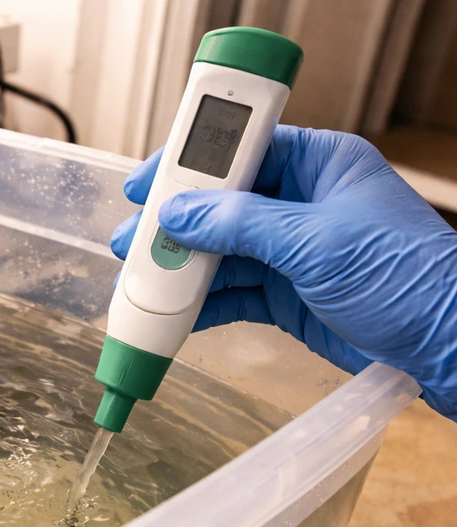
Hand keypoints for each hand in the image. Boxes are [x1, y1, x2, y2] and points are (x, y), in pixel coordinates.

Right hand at [111, 126, 456, 420]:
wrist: (445, 344)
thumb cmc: (404, 275)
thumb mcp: (315, 240)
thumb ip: (240, 225)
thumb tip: (177, 215)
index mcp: (318, 165)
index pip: (239, 152)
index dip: (188, 165)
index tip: (144, 182)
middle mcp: (300, 204)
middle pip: (220, 206)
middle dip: (173, 226)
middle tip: (130, 241)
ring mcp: (291, 252)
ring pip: (220, 254)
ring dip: (180, 269)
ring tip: (136, 280)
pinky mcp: (286, 295)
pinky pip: (231, 294)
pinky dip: (201, 305)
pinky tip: (170, 313)